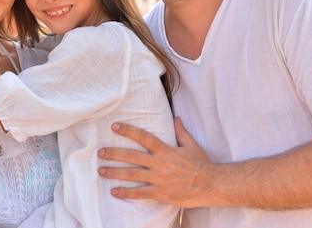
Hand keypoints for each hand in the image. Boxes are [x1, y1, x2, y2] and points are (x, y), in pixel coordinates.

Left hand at [98, 117, 213, 207]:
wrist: (211, 184)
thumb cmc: (202, 164)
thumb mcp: (192, 145)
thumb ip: (181, 131)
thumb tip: (176, 118)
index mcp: (165, 150)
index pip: (143, 137)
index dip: (128, 130)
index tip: (114, 126)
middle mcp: (158, 163)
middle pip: (131, 156)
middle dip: (113, 153)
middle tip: (100, 152)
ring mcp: (158, 178)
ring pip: (131, 174)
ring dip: (114, 172)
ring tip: (101, 170)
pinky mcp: (160, 193)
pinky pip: (139, 193)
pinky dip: (126, 193)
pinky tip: (114, 192)